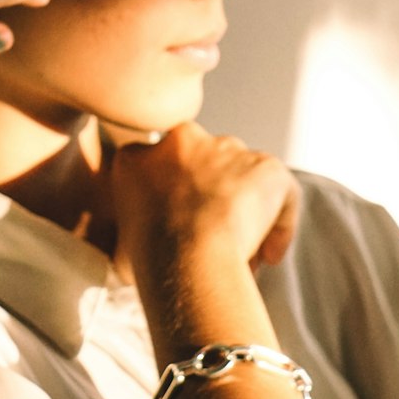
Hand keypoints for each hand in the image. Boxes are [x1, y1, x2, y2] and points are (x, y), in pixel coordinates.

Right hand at [109, 121, 299, 283]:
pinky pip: (281, 194)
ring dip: (246, 212)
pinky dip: (280, 226)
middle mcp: (184, 140)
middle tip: (212, 240)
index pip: (157, 168)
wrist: (187, 254)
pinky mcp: (266, 166)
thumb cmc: (149, 257)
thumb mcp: (118, 244)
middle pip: (205, 167)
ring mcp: (228, 149)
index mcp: (140, 156)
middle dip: (211, 199)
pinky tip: (267, 256)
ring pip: (243, 180)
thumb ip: (132, 234)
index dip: (173, 200)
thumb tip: (134, 255)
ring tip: (243, 255)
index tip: (179, 227)